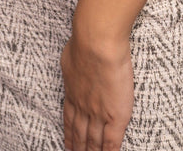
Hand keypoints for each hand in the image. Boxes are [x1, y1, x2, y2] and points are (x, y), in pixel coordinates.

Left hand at [60, 29, 133, 150]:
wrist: (97, 43)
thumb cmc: (84, 41)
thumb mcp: (70, 55)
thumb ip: (72, 65)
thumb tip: (72, 62)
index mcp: (72, 92)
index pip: (69, 119)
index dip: (68, 134)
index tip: (67, 145)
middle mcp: (82, 106)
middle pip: (79, 133)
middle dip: (78, 148)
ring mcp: (98, 113)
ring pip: (93, 141)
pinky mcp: (115, 116)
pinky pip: (111, 142)